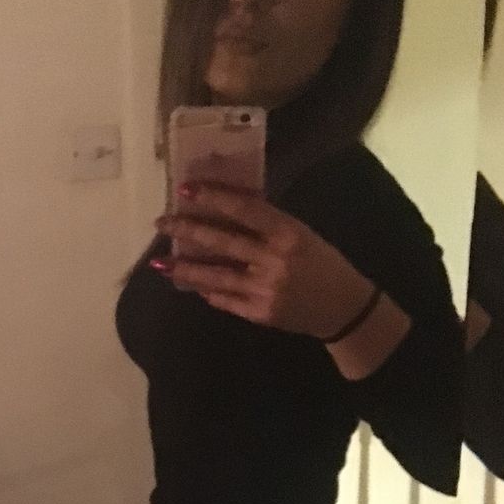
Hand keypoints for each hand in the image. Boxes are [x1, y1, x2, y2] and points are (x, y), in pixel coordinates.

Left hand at [152, 182, 375, 339]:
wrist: (345, 308)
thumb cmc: (322, 262)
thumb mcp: (302, 234)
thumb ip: (267, 224)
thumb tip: (224, 206)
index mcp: (289, 233)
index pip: (245, 210)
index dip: (213, 198)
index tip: (185, 190)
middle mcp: (274, 260)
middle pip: (222, 242)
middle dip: (187, 231)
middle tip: (161, 222)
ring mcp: (264, 290)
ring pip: (215, 276)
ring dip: (184, 269)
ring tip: (159, 262)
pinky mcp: (259, 314)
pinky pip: (224, 300)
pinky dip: (206, 290)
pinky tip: (189, 284)